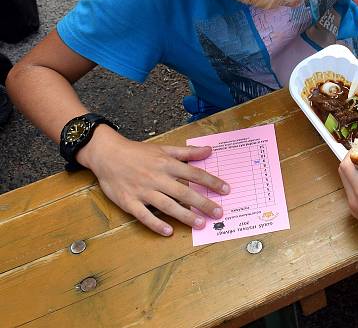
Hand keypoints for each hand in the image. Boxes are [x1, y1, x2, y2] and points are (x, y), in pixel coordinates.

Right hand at [79, 125, 229, 235]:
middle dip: (203, 203)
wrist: (107, 154)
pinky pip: (145, 216)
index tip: (226, 190)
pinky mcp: (130, 202)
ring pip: (168, 206)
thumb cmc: (138, 152)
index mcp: (167, 164)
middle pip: (185, 192)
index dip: (212, 182)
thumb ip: (187, 152)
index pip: (195, 174)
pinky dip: (156, 224)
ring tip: (200, 224)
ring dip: (185, 216)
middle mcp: (158, 178)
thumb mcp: (164, 148)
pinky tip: (169, 232)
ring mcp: (143, 191)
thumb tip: (209, 151)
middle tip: (219, 213)